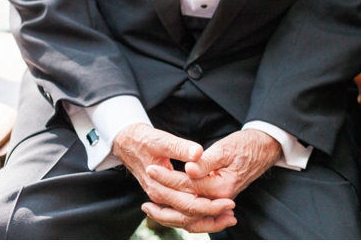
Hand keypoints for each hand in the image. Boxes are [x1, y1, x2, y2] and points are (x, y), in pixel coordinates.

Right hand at [112, 123, 236, 232]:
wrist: (127, 142)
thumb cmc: (144, 140)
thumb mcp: (162, 140)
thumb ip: (180, 147)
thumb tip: (198, 153)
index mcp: (159, 187)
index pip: (189, 203)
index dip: (211, 205)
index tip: (230, 202)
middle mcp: (159, 196)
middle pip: (188, 215)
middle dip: (212, 216)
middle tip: (233, 212)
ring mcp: (160, 198)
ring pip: (184, 219)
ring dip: (205, 220)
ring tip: (227, 218)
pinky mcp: (163, 195)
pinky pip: (180, 213)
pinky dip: (196, 216)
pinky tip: (211, 214)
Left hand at [149, 129, 281, 206]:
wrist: (264, 148)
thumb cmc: (245, 145)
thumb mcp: (226, 148)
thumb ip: (206, 161)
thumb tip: (188, 169)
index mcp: (222, 187)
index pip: (188, 185)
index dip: (167, 177)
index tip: (151, 168)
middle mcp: (220, 199)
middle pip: (185, 205)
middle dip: (163, 195)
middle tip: (147, 182)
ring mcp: (219, 202)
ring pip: (189, 217)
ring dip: (168, 215)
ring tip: (148, 209)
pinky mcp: (217, 200)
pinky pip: (196, 215)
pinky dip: (181, 216)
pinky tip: (168, 211)